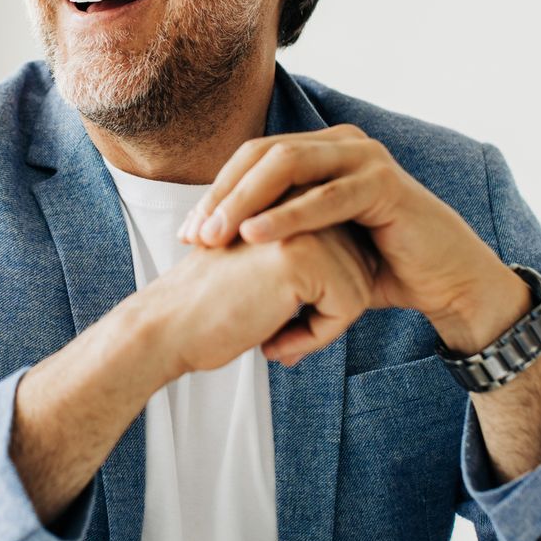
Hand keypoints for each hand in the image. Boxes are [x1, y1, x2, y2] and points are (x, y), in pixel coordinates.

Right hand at [135, 222, 378, 373]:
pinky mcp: (302, 254)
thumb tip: (372, 267)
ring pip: (360, 288)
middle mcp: (297, 201)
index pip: (350, 250)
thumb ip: (313, 253)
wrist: (168, 327)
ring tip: (273, 334)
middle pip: (361, 267)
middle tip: (276, 330)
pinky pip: (348, 307)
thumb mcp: (269, 265)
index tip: (281, 314)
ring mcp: (300, 223)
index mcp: (288, 198)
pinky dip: (318, 337)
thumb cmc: (215, 305)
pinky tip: (274, 343)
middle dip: (329, 310)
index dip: (325, 294)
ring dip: (323, 326)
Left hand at [177, 124, 523, 350]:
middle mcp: (340, 144)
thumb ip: (273, 231)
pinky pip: (327, 195)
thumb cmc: (376, 266)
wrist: (441, 282)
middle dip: (222, 196)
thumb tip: (211, 242)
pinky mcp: (384, 182)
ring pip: (287, 166)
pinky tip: (256, 235)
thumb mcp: (314, 244)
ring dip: (245, 201)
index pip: (251, 159)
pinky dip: (288, 215)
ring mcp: (363, 157)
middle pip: (262, 156)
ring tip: (215, 235)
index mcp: (320, 151)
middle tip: (193, 235)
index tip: (186, 235)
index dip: (215, 193)